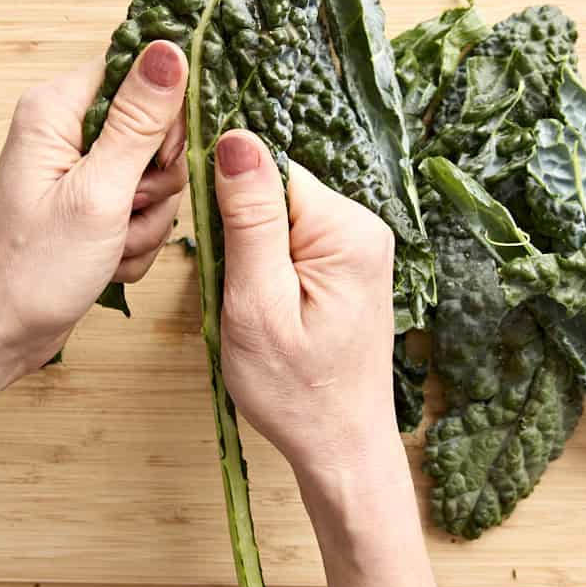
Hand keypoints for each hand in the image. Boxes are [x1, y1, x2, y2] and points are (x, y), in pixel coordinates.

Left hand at [0, 41, 188, 396]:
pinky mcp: (89, 205)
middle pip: (155, 129)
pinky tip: (105, 261)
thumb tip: (171, 50)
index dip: (163, 115)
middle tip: (124, 211)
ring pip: (155, 177)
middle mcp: (65, 130)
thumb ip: (140, 121)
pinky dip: (133, 241)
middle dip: (155, 182)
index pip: (138, 71)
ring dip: (145, 221)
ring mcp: (78, 171)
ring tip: (108, 245)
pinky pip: (142, 211)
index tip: (154, 159)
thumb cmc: (32, 271)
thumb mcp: (98, 193)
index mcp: (56, 109)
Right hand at [213, 130, 398, 479]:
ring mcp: (360, 246)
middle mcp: (364, 226)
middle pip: (274, 192)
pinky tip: (270, 310)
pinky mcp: (349, 266)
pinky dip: (267, 270)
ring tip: (254, 309)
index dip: (230, 204)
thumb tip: (237, 139)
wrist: (340, 447)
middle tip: (236, 293)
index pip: (269, 171)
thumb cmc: (296, 391)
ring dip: (252, 257)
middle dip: (241, 235)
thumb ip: (249, 219)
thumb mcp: (257, 303)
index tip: (221, 255)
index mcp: (347, 229)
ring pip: (278, 218)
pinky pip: (292, 242)